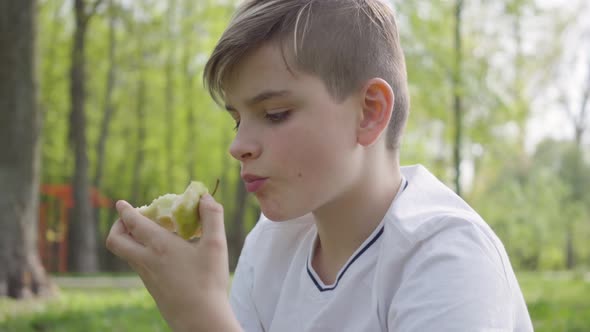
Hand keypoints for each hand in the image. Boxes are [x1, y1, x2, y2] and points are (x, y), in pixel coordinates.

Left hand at [106, 194, 240, 330]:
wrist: (200, 320)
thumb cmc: (208, 281)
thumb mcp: (216, 245)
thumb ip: (212, 217)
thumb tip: (205, 197)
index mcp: (159, 246)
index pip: (133, 223)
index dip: (125, 211)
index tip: (120, 203)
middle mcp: (146, 260)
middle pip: (115, 241)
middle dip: (117, 227)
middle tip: (129, 220)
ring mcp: (147, 277)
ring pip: (127, 254)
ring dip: (131, 240)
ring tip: (152, 234)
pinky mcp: (153, 289)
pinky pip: (140, 266)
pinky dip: (143, 254)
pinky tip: (165, 256)